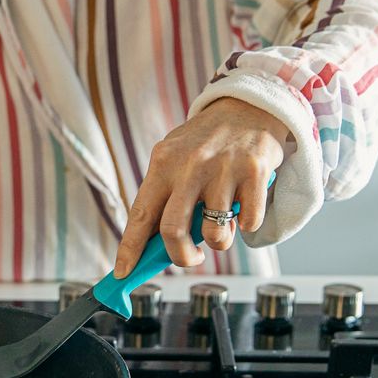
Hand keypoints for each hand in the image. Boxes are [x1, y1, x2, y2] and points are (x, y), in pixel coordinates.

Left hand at [114, 98, 288, 276]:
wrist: (251, 104)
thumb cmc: (208, 140)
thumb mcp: (176, 157)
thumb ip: (165, 195)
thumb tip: (152, 244)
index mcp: (163, 163)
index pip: (140, 215)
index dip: (129, 249)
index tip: (122, 272)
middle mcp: (190, 166)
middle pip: (173, 231)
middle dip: (181, 257)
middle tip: (189, 257)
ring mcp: (223, 169)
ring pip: (214, 234)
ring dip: (219, 241)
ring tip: (222, 225)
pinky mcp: (255, 173)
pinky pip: (248, 223)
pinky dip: (247, 226)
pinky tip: (244, 205)